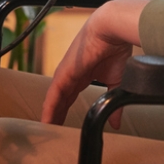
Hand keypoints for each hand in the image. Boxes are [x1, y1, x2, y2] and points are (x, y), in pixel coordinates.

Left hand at [41, 0, 146, 128]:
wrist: (111, 30)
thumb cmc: (116, 48)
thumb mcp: (117, 82)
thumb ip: (114, 101)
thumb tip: (116, 122)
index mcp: (84, 74)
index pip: (70, 97)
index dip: (66, 111)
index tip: (63, 126)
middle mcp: (71, 74)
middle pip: (60, 101)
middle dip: (56, 117)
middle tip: (52, 134)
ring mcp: (65, 74)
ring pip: (54, 100)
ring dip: (50, 116)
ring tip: (47, 132)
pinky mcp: (63, 74)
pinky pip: (53, 96)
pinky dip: (49, 110)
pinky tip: (46, 122)